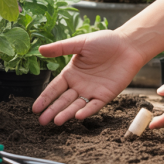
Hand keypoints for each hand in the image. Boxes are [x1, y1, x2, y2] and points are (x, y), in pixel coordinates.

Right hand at [32, 30, 146, 125]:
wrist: (128, 45)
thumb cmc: (105, 41)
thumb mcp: (80, 43)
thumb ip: (61, 48)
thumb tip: (41, 49)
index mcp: (72, 73)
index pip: (55, 89)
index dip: (45, 98)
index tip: (35, 109)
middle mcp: (80, 85)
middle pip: (63, 100)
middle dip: (52, 110)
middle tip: (42, 122)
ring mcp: (92, 91)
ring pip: (76, 105)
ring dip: (66, 113)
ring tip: (56, 121)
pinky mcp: (106, 95)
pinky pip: (94, 105)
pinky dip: (86, 111)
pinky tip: (77, 116)